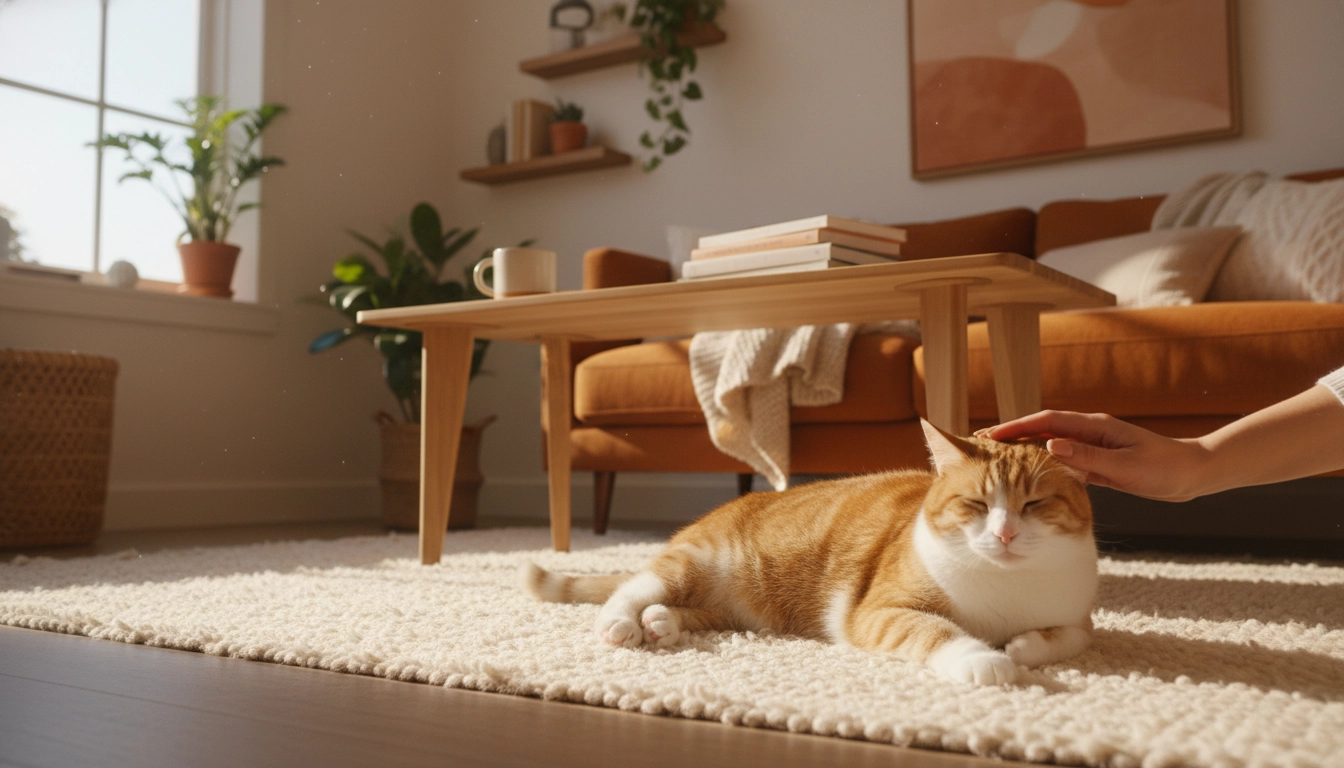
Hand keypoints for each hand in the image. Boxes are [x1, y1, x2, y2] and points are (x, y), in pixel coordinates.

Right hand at [976, 411, 1212, 501]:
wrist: (1193, 474)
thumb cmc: (1165, 469)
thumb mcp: (1125, 465)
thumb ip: (1088, 457)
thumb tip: (1050, 445)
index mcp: (1094, 426)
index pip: (1046, 421)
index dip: (1016, 427)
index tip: (990, 436)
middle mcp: (1089, 432)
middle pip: (1041, 429)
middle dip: (1011, 434)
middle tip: (981, 443)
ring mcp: (1093, 446)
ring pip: (1049, 444)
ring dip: (1022, 449)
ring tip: (996, 458)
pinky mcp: (1098, 462)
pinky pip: (1062, 460)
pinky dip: (1041, 463)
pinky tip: (1028, 474)